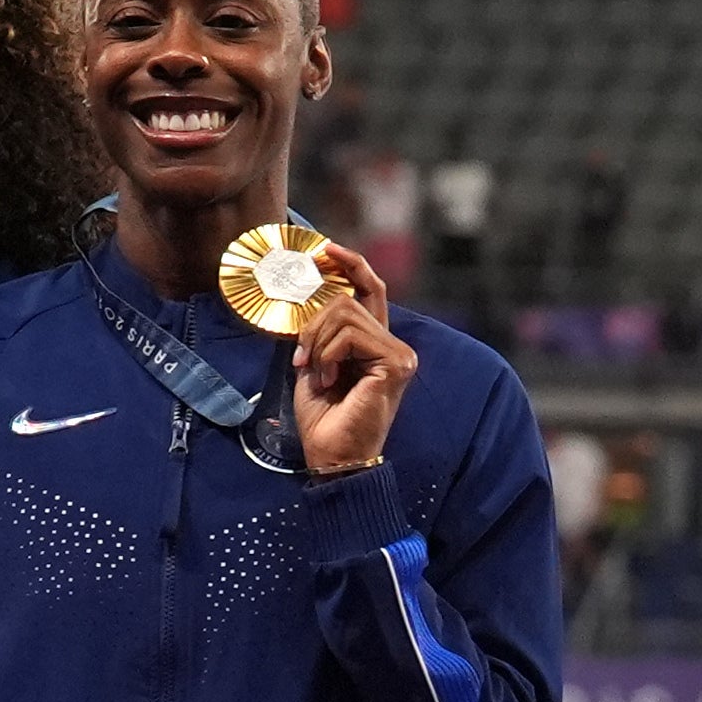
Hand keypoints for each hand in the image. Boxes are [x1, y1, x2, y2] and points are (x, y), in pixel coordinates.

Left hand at [286, 244, 413, 476]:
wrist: (333, 452)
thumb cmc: (324, 414)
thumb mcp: (313, 360)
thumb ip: (320, 329)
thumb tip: (310, 293)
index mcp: (376, 343)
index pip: (371, 290)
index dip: (351, 264)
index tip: (326, 249)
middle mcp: (394, 345)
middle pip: (347, 300)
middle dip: (313, 325)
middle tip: (302, 359)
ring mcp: (399, 355)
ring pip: (345, 314)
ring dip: (317, 343)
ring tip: (317, 375)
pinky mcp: (396, 364)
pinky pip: (350, 336)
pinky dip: (327, 355)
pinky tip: (329, 380)